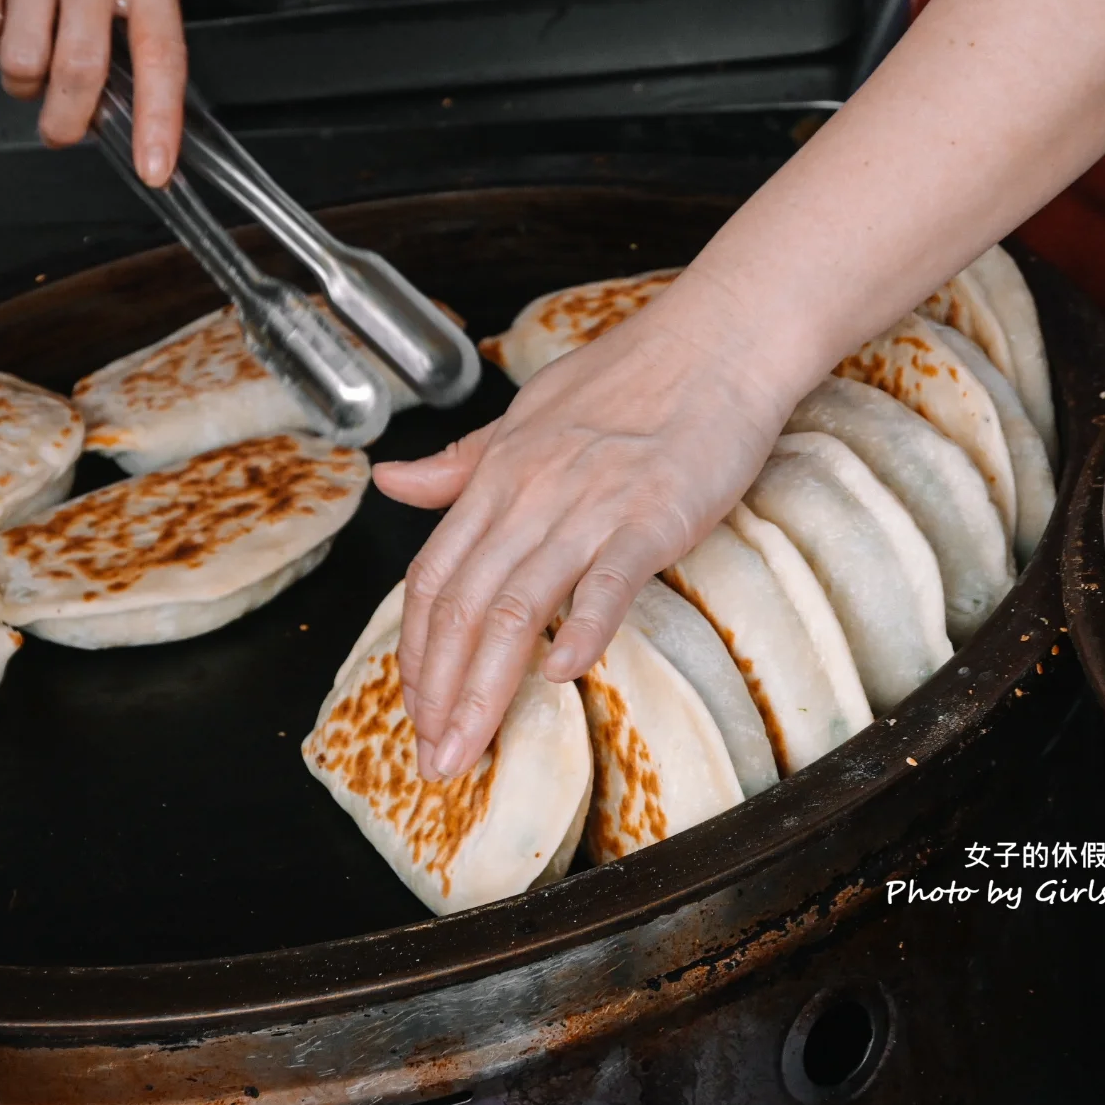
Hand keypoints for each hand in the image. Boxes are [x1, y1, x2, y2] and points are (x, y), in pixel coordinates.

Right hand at [0, 0, 184, 182]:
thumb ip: (144, 17)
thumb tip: (125, 103)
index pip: (160, 58)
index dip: (157, 122)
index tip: (153, 170)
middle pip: (77, 73)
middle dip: (67, 123)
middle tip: (64, 130)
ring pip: (21, 60)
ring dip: (26, 84)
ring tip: (36, 63)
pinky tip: (8, 19)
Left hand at [374, 273, 803, 780]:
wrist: (716, 340)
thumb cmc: (627, 378)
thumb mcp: (524, 417)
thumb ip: (459, 464)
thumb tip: (388, 481)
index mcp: (495, 477)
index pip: (432, 580)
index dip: (415, 654)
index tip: (413, 713)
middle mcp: (528, 496)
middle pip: (461, 608)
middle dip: (439, 696)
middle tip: (432, 764)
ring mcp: (589, 506)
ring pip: (515, 608)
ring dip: (485, 689)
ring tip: (469, 751)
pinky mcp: (653, 515)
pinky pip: (607, 579)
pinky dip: (581, 628)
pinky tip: (562, 676)